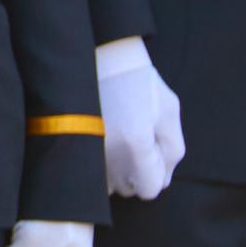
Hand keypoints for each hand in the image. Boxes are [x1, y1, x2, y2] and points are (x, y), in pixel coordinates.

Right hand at [98, 39, 187, 202]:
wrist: (102, 57)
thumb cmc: (141, 83)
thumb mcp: (169, 112)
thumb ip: (172, 151)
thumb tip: (163, 179)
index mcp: (137, 145)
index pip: (150, 189)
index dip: (157, 175)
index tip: (154, 155)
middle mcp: (109, 153)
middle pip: (128, 189)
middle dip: (136, 173)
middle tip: (137, 143)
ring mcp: (87, 149)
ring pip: (106, 184)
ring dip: (116, 172)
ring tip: (118, 144)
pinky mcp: (73, 141)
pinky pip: (88, 171)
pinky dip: (98, 165)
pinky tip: (103, 144)